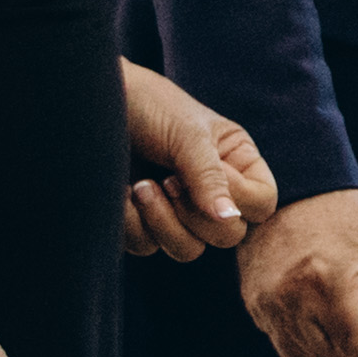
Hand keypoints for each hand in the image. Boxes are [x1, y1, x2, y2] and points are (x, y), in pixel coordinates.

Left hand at [120, 63, 275, 260]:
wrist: (96, 106)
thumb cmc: (150, 107)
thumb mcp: (188, 134)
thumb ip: (211, 177)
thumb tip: (230, 219)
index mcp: (236, 162)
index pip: (261, 203)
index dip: (238, 198)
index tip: (204, 171)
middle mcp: (212, 191)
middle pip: (228, 235)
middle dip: (194, 213)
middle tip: (168, 180)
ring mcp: (177, 211)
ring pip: (188, 249)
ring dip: (163, 221)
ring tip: (142, 187)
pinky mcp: (143, 223)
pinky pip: (148, 246)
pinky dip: (133, 222)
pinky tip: (124, 192)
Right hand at [237, 187, 357, 356]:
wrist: (289, 185)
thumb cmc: (339, 209)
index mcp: (330, 279)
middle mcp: (293, 297)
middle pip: (332, 356)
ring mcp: (269, 304)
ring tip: (351, 339)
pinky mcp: (255, 305)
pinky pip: (282, 343)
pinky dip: (306, 347)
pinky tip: (325, 330)